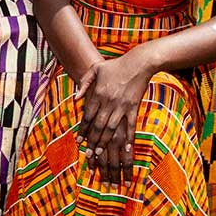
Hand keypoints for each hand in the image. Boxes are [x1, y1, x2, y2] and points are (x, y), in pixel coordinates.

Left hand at [77, 53, 147, 184]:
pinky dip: (129, 138)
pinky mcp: (134, 107)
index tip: (79, 141)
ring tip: (100, 153)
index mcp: (98, 93)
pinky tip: (127, 148)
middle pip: (98, 125)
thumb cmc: (117, 65)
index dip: (82, 129)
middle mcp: (108, 102)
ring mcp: (122, 105)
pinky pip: (131, 125)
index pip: (87, 115)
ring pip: (111, 128)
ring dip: (105, 142)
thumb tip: (76, 98)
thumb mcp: (96, 69)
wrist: (139, 62)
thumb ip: (84, 83)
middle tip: (88, 153)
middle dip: (92, 141)